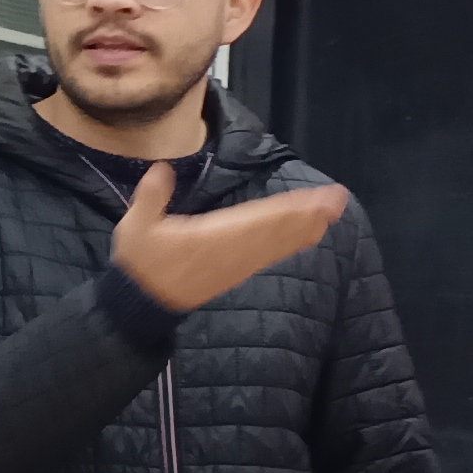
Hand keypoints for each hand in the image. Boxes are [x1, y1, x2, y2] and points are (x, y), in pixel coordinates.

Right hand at [111, 163, 345, 312]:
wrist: (144, 305)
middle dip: (306, 215)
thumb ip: (151, 197)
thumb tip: (163, 168)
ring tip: (330, 213)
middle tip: (336, 200)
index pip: (256, 221)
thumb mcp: (136, 228)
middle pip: (275, 231)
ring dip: (304, 227)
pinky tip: (307, 234)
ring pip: (276, 243)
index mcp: (211, 239)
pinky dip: (290, 242)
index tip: (312, 200)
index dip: (286, 210)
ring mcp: (236, 263)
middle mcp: (231, 252)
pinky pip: (269, 254)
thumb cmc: (140, 264)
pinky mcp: (236, 271)